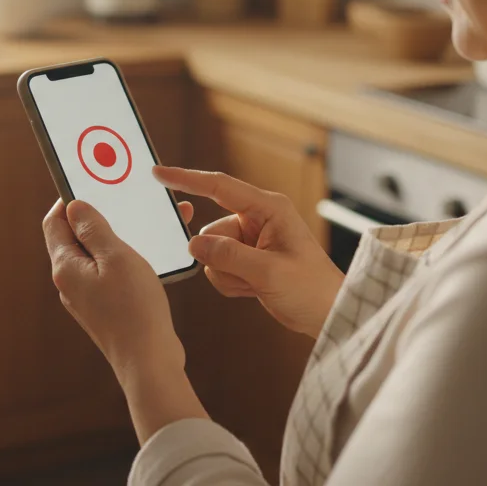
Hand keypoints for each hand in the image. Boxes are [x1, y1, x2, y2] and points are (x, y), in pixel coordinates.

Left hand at [40, 198, 194, 380]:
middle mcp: (69, 283)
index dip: (68, 200)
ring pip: (96, 256)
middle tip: (121, 200)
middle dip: (98, 216)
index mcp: (65, 267)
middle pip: (75, 238)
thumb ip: (94, 229)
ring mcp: (86, 297)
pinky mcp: (104, 308)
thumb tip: (74, 207)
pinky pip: (109, 273)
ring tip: (144, 224)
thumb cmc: (133, 308)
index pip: (54, 223)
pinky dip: (125, 258)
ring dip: (118, 237)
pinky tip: (149, 254)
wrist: (148, 361)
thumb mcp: (116, 257)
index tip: (90, 183)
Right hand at [154, 166, 344, 338]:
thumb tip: (193, 244)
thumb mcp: (269, 272)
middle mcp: (257, 219)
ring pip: (212, 252)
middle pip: (212, 231)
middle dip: (222, 258)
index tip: (159, 173)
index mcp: (269, 208)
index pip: (219, 187)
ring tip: (256, 284)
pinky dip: (231, 282)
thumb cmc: (311, 288)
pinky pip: (218, 267)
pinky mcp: (246, 258)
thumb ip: (229, 256)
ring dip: (227, 274)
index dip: (187, 179)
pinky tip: (254, 289)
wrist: (327, 314)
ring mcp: (250, 239)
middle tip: (248, 275)